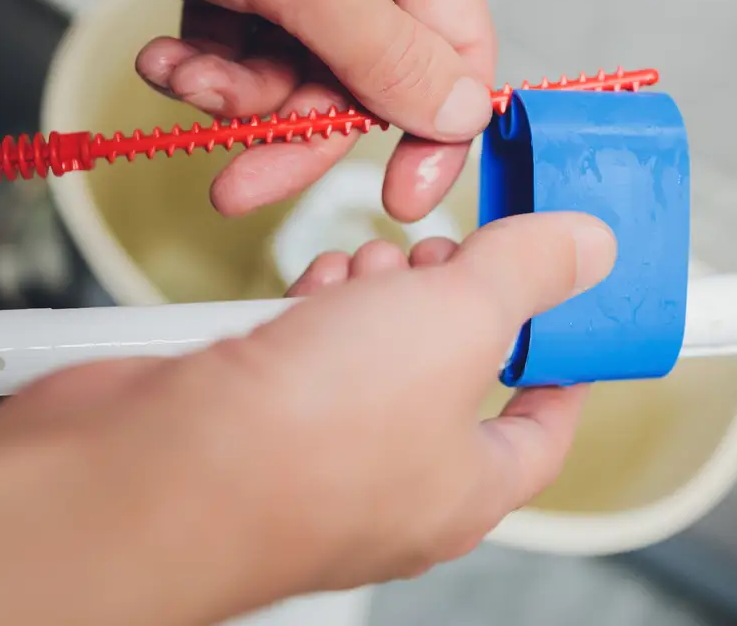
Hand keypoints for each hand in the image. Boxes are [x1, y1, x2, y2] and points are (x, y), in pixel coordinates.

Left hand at [0, 0, 495, 221]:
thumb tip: (460, 114)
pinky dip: (200, 63)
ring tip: (186, 77)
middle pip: (358, 76)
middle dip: (299, 128)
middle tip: (248, 177)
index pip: (451, 48)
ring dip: (235, 95)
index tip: (400, 198)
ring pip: (288, 69)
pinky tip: (164, 56)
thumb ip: (385, 53)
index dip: (432, 130)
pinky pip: (234, 44)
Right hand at [0, 213, 614, 622]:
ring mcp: (313, 450)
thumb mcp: (456, 321)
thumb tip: (587, 249)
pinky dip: (315, 307)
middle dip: (452, 301)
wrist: (149, 467)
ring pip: (371, 355)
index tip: (566, 309)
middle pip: (448, 375)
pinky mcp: (252, 414)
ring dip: (377, 295)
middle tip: (451, 255)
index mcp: (461, 488)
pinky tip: (313, 285)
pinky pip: (306, 350)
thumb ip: (527, 275)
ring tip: (372, 266)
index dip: (562, 363)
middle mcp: (387, 481)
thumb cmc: (303, 439)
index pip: (543, 429)